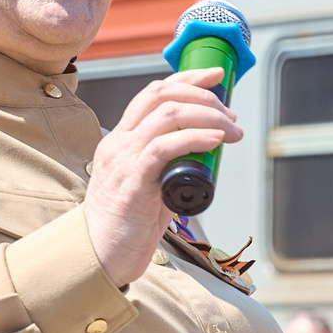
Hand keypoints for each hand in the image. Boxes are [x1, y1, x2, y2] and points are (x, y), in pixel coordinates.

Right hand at [86, 68, 240, 287]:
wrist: (101, 256)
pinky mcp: (132, 181)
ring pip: (167, 115)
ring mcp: (123, 160)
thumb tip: (202, 154)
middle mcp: (119, 143)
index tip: (216, 76)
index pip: (152, 93)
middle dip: (204, 95)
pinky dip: (194, 138)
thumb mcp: (148, 185)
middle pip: (162, 95)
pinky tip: (215, 141)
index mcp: (120, 139)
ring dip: (208, 116)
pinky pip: (164, 148)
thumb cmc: (126, 226)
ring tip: (231, 130)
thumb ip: (167, 166)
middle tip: (231, 114)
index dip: (187, 78)